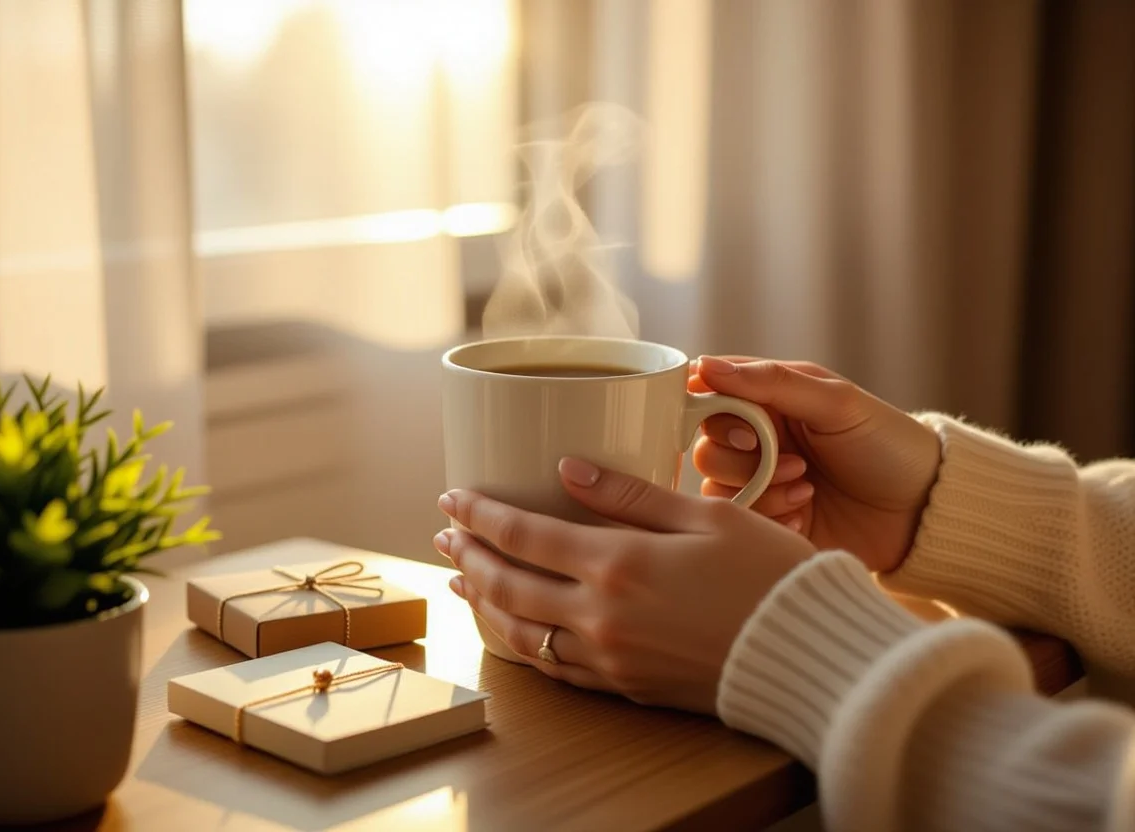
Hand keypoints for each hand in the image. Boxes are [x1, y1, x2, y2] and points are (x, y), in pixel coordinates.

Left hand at [434, 460, 814, 714]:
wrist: (810, 657)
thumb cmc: (770, 575)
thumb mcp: (706, 516)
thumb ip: (629, 494)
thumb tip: (567, 468)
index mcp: (618, 564)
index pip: (523, 534)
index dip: (479, 514)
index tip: (452, 498)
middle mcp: (601, 616)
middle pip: (508, 585)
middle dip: (469, 556)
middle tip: (444, 536)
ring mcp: (611, 658)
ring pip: (522, 633)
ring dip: (484, 602)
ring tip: (462, 580)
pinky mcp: (626, 686)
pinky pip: (555, 668)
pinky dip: (524, 644)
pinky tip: (515, 629)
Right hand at [689, 356, 940, 573]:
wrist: (922, 512)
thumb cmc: (888, 445)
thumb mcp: (836, 402)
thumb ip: (770, 382)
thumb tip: (706, 365)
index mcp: (772, 401)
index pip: (711, 396)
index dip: (712, 410)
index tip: (746, 426)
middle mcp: (759, 440)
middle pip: (705, 447)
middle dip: (744, 458)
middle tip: (794, 461)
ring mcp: (761, 483)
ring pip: (716, 487)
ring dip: (760, 489)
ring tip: (806, 488)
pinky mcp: (768, 523)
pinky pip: (739, 522)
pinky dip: (770, 517)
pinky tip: (805, 513)